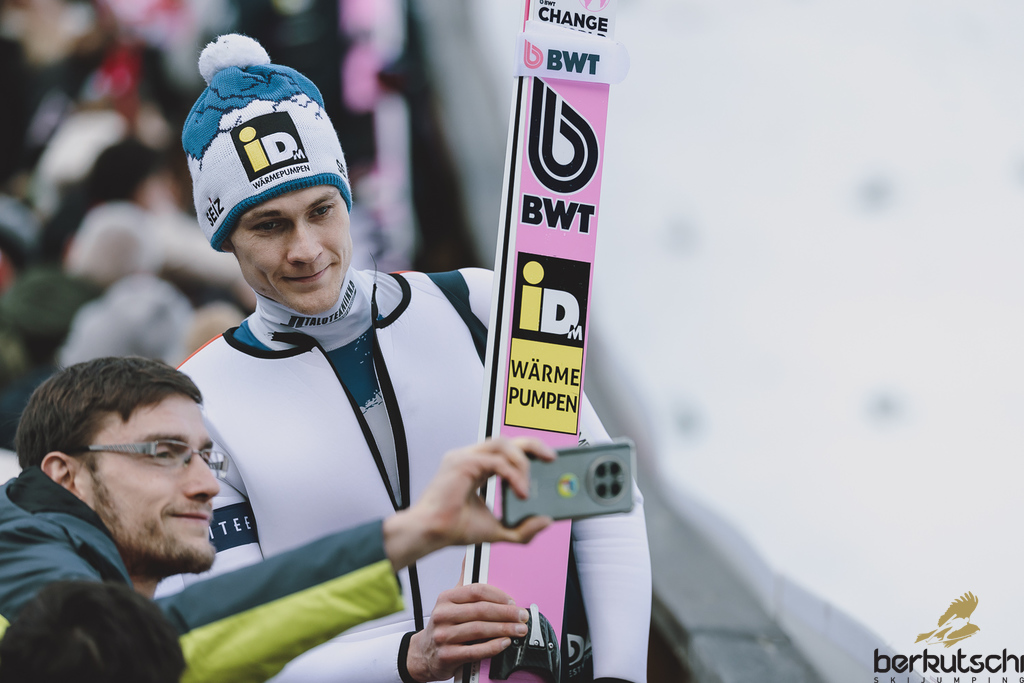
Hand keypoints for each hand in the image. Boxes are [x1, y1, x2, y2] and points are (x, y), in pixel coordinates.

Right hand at [383, 437, 554, 568]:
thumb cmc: (453, 529)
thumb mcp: (497, 531)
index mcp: (476, 468)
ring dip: (521, 464)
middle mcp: (470, 458)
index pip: (505, 450)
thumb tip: (546, 522)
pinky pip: (496, 461)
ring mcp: (465, 457)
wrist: (430, 534)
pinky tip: (520, 491)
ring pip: (502, 445)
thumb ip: (522, 530)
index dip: (528, 452)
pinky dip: (512, 475)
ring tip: (527, 488)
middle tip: (551, 459)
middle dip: (532, 446)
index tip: (547, 460)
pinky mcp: (463, 462)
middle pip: (506, 440)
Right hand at [406, 567, 529, 681]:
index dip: (498, 595)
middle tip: (523, 616)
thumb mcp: (450, 602)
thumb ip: (464, 580)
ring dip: (504, 629)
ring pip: (480, 630)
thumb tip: (470, 554)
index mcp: (446, 598)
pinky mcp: (446, 656)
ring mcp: (443, 636)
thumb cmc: (444, 625)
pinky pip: (475, 651)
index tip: (513, 601)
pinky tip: (505, 643)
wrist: (424, 655)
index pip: (476, 591)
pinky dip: (493, 647)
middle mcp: (442, 615)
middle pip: (481, 610)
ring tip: (519, 630)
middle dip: (507, 613)